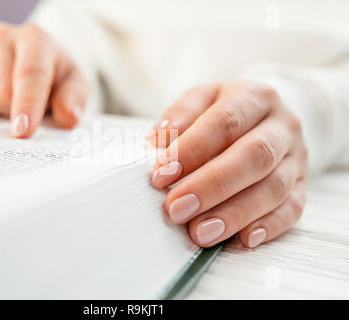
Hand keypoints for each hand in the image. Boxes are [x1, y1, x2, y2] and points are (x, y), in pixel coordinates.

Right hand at [0, 22, 88, 137]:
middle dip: (12, 112)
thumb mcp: (75, 87)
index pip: (29, 75)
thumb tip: (68, 117)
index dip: (26, 106)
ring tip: (8, 102)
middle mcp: (1, 37)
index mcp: (34, 39)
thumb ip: (74, 100)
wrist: (33, 63)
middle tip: (25, 111)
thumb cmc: (55, 78)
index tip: (22, 132)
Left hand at [148, 81, 307, 247]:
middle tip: (176, 209)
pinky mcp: (302, 186)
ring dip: (235, 213)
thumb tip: (159, 140)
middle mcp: (282, 126)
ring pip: (273, 187)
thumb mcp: (203, 99)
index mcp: (255, 97)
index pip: (225, 122)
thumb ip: (181, 114)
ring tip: (200, 232)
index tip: (160, 175)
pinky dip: (268, 226)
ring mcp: (297, 158)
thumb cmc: (227, 112)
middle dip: (212, 186)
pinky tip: (243, 239)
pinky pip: (293, 208)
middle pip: (253, 156)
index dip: (192, 150)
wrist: (270, 118)